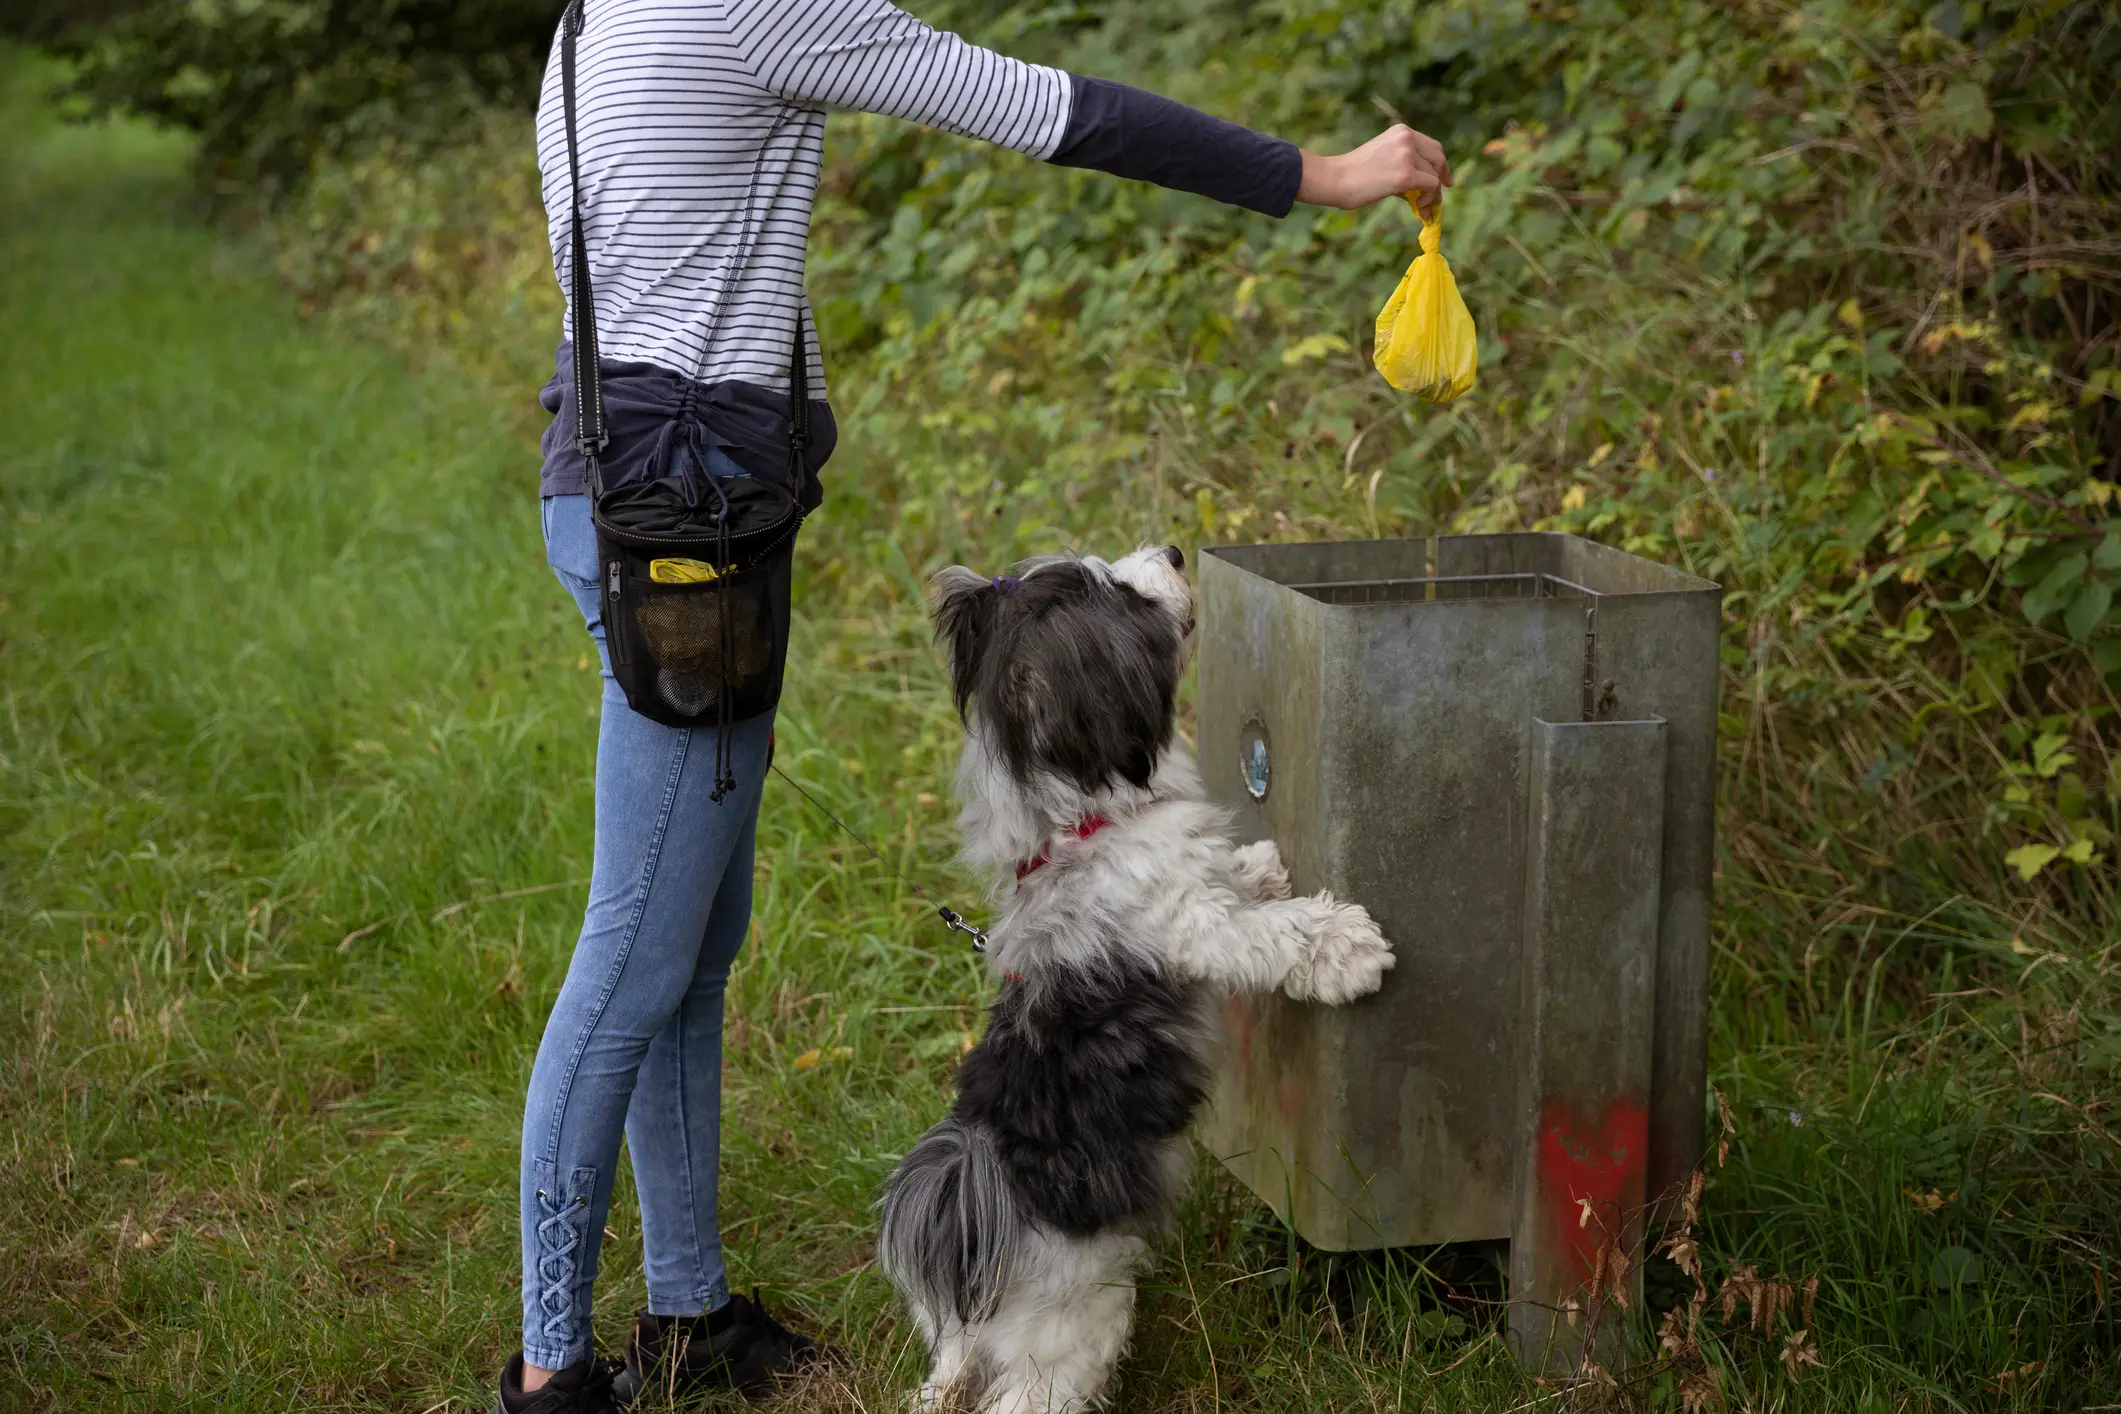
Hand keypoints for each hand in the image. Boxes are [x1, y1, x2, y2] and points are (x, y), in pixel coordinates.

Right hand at [1297, 125, 1451, 216]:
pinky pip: (1431, 186)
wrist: (1335, 179)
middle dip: (1441, 178)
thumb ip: (1405, 166)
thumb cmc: (1353, 174)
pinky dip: (1429, 199)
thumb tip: (1425, 189)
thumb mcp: (1383, 159)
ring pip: (1435, 175)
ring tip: (1422, 209)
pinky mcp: (1406, 174)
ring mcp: (1407, 155)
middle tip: (1438, 198)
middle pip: (1438, 158)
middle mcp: (1407, 138)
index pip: (1432, 146)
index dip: (1440, 164)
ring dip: (1432, 195)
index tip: (1443, 179)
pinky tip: (1419, 208)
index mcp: (1401, 131)